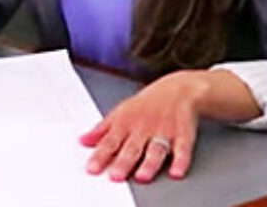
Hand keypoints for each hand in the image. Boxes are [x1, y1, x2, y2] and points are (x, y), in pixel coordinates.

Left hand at [80, 70, 208, 182]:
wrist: (178, 89)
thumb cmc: (147, 104)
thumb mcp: (121, 112)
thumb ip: (102, 129)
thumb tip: (83, 141)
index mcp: (126, 122)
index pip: (110, 141)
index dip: (100, 155)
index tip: (92, 168)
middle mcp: (144, 127)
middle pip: (132, 147)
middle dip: (123, 162)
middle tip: (115, 176)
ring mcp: (164, 131)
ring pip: (156, 149)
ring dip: (149, 163)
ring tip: (142, 176)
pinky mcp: (183, 134)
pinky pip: (183, 148)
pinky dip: (181, 161)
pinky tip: (176, 172)